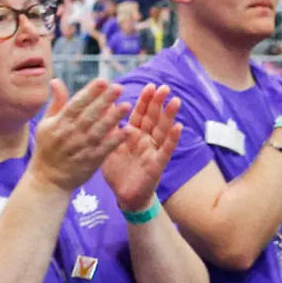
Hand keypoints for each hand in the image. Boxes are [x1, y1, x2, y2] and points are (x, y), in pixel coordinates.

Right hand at [31, 78, 128, 194]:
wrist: (48, 179)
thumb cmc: (47, 148)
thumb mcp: (46, 124)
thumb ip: (56, 103)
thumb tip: (56, 81)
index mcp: (59, 123)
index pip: (76, 104)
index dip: (90, 92)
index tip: (103, 81)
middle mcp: (70, 134)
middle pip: (89, 115)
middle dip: (104, 101)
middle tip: (119, 88)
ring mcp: (81, 148)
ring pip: (99, 130)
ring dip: (114, 118)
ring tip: (127, 106)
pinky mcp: (91, 161)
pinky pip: (106, 149)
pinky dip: (116, 140)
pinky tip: (128, 130)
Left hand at [100, 84, 182, 211]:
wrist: (124, 196)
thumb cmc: (117, 171)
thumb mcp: (107, 146)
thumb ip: (107, 128)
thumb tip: (102, 106)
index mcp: (133, 134)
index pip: (140, 114)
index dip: (145, 101)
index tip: (150, 85)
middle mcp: (145, 140)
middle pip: (153, 118)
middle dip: (159, 103)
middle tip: (165, 87)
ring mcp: (153, 152)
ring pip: (162, 131)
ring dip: (169, 116)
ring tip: (176, 101)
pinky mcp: (157, 165)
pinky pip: (166, 150)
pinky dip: (172, 139)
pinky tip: (179, 128)